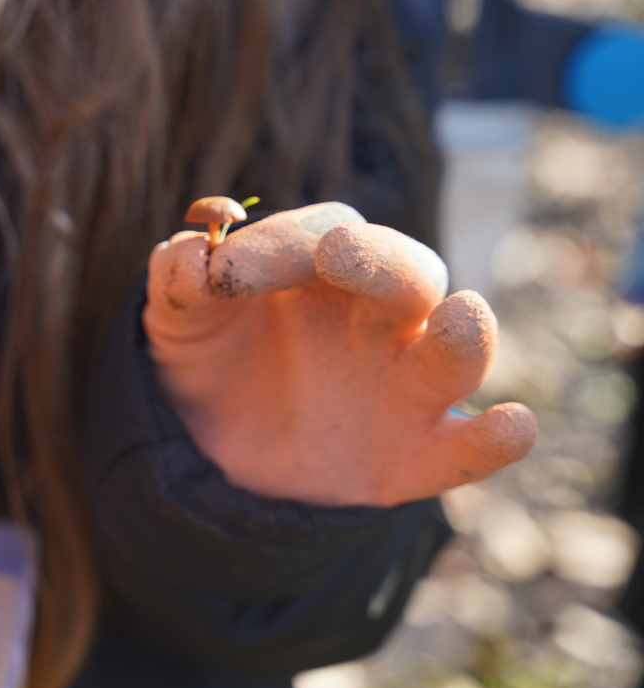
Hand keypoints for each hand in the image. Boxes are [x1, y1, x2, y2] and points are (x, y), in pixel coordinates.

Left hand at [144, 202, 535, 506]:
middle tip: (339, 252)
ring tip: (458, 317)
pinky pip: (468, 449)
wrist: (210, 447)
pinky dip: (497, 439)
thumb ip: (179, 281)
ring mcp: (406, 383)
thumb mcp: (178, 318)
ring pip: (458, 349)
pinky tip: (510, 426)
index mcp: (323, 265)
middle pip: (409, 270)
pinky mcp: (416, 455)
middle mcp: (379, 314)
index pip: (325, 232)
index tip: (224, 274)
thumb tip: (188, 256)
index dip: (280, 244)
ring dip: (466, 334)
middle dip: (381, 259)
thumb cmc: (208, 356)